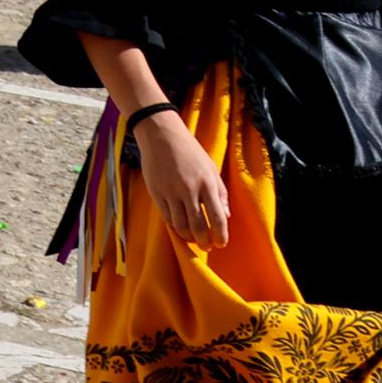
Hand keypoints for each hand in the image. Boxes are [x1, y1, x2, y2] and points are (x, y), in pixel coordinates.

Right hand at [133, 112, 231, 243]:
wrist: (161, 136)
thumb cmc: (190, 151)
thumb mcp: (211, 168)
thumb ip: (220, 192)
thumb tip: (225, 215)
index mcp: (207, 183)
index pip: (218, 217)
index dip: (220, 235)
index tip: (221, 243)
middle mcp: (189, 190)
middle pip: (199, 226)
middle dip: (204, 241)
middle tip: (207, 246)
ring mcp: (171, 192)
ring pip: (181, 225)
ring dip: (189, 237)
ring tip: (193, 239)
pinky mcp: (156, 192)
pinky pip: (167, 217)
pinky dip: (175, 226)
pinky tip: (180, 227)